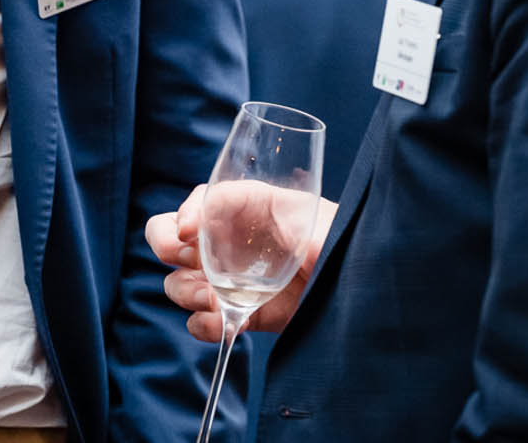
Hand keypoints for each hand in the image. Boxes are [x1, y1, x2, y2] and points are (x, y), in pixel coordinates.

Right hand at [147, 185, 336, 340]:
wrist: (361, 287)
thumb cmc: (336, 237)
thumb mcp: (300, 210)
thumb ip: (252, 203)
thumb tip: (203, 214)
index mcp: (244, 207)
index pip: (199, 201)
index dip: (185, 213)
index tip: (189, 232)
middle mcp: (228, 241)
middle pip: (168, 235)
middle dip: (167, 246)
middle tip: (187, 260)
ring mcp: (229, 279)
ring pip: (178, 281)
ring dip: (185, 290)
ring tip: (211, 299)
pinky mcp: (241, 313)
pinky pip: (203, 321)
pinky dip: (204, 325)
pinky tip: (221, 323)